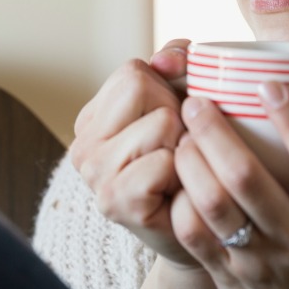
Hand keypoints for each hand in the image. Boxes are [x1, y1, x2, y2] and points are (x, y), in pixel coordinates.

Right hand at [72, 38, 198, 266]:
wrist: (204, 230)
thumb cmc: (193, 164)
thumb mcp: (182, 101)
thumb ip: (175, 63)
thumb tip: (166, 58)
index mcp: (92, 119)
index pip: (134, 71)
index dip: (166, 92)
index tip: (171, 126)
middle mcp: (83, 145)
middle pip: (141, 86)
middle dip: (175, 113)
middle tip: (176, 151)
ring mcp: (94, 175)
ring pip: (160, 121)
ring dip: (184, 145)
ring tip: (179, 171)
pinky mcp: (115, 202)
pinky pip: (164, 161)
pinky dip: (182, 173)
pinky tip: (177, 191)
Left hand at [170, 81, 288, 288]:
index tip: (269, 84)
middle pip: (249, 178)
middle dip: (215, 133)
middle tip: (196, 102)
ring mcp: (260, 259)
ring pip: (214, 204)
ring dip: (191, 162)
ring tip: (181, 136)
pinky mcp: (228, 277)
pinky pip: (194, 235)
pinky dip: (180, 202)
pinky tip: (174, 177)